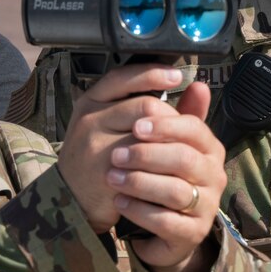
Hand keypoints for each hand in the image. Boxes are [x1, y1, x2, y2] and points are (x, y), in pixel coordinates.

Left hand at [55, 64, 225, 271]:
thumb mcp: (171, 143)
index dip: (165, 125)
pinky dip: (139, 210)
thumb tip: (197, 81)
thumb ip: (178, 113)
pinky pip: (166, 221)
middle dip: (146, 154)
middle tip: (116, 154)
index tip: (135, 124)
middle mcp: (215, 176)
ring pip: (174, 191)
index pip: (194, 129)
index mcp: (210, 148)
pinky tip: (119, 201)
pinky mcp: (192, 234)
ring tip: (112, 176)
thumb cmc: (166, 176)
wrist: (167, 228)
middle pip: (184, 159)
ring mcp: (206, 207)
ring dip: (139, 182)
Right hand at [56, 65, 186, 229]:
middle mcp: (90, 119)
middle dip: (170, 116)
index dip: (152, 74)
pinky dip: (161, 163)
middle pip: (144, 105)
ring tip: (174, 149)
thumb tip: (198, 87)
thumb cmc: (100, 155)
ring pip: (147, 133)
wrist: (72, 198)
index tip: (176, 76)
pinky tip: (167, 167)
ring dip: (169, 141)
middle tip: (179, 130)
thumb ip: (153, 105)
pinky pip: (145, 161)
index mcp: (91, 101)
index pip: (123, 77)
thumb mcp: (116, 124)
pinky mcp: (106, 171)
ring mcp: (95, 145)